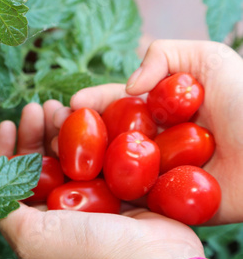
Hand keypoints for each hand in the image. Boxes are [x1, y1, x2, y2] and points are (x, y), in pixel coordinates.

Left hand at [0, 101, 204, 258]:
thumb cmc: (88, 250)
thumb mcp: (32, 238)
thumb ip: (3, 212)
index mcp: (36, 221)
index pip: (12, 181)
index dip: (4, 151)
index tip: (7, 125)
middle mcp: (60, 208)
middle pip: (40, 161)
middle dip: (34, 132)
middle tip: (37, 108)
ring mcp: (90, 197)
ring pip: (67, 153)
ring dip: (59, 128)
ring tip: (59, 107)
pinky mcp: (117, 186)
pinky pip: (98, 153)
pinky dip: (91, 135)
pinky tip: (88, 117)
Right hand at [66, 40, 242, 223]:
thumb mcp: (209, 59)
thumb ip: (164, 54)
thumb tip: (128, 88)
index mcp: (158, 111)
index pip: (113, 106)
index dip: (88, 106)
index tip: (67, 107)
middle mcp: (150, 143)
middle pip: (103, 140)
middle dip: (74, 138)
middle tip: (50, 136)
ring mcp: (155, 175)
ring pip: (109, 171)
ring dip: (81, 170)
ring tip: (57, 166)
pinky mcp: (165, 204)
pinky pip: (130, 202)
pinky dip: (104, 199)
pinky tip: (79, 196)